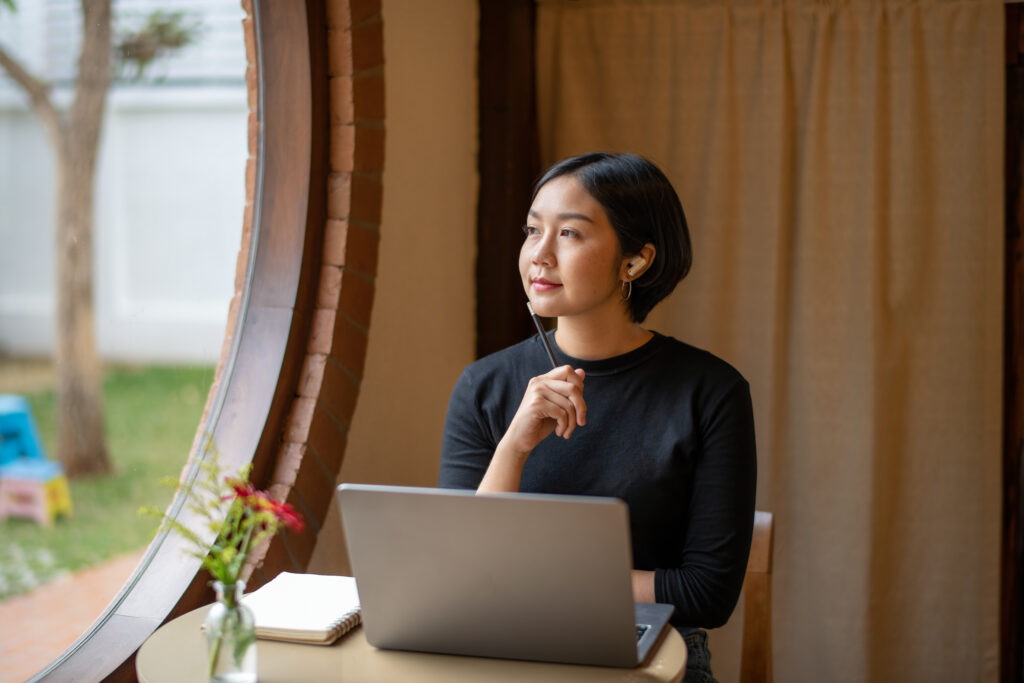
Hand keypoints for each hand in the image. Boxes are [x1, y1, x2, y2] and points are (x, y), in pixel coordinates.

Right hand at [477, 365, 585, 493]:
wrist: (520, 440)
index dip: (579, 386)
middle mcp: (539, 382)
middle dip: (582, 407)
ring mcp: (536, 392)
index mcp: (544, 379)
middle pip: (573, 387)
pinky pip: (561, 413)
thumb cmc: (540, 423)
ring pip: (569, 403)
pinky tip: (559, 432)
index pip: (568, 370)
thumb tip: (582, 372)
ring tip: (567, 431)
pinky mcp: (536, 404)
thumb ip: (569, 391)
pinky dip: (564, 426)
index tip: (579, 405)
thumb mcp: (558, 405)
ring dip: (572, 422)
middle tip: (581, 422)